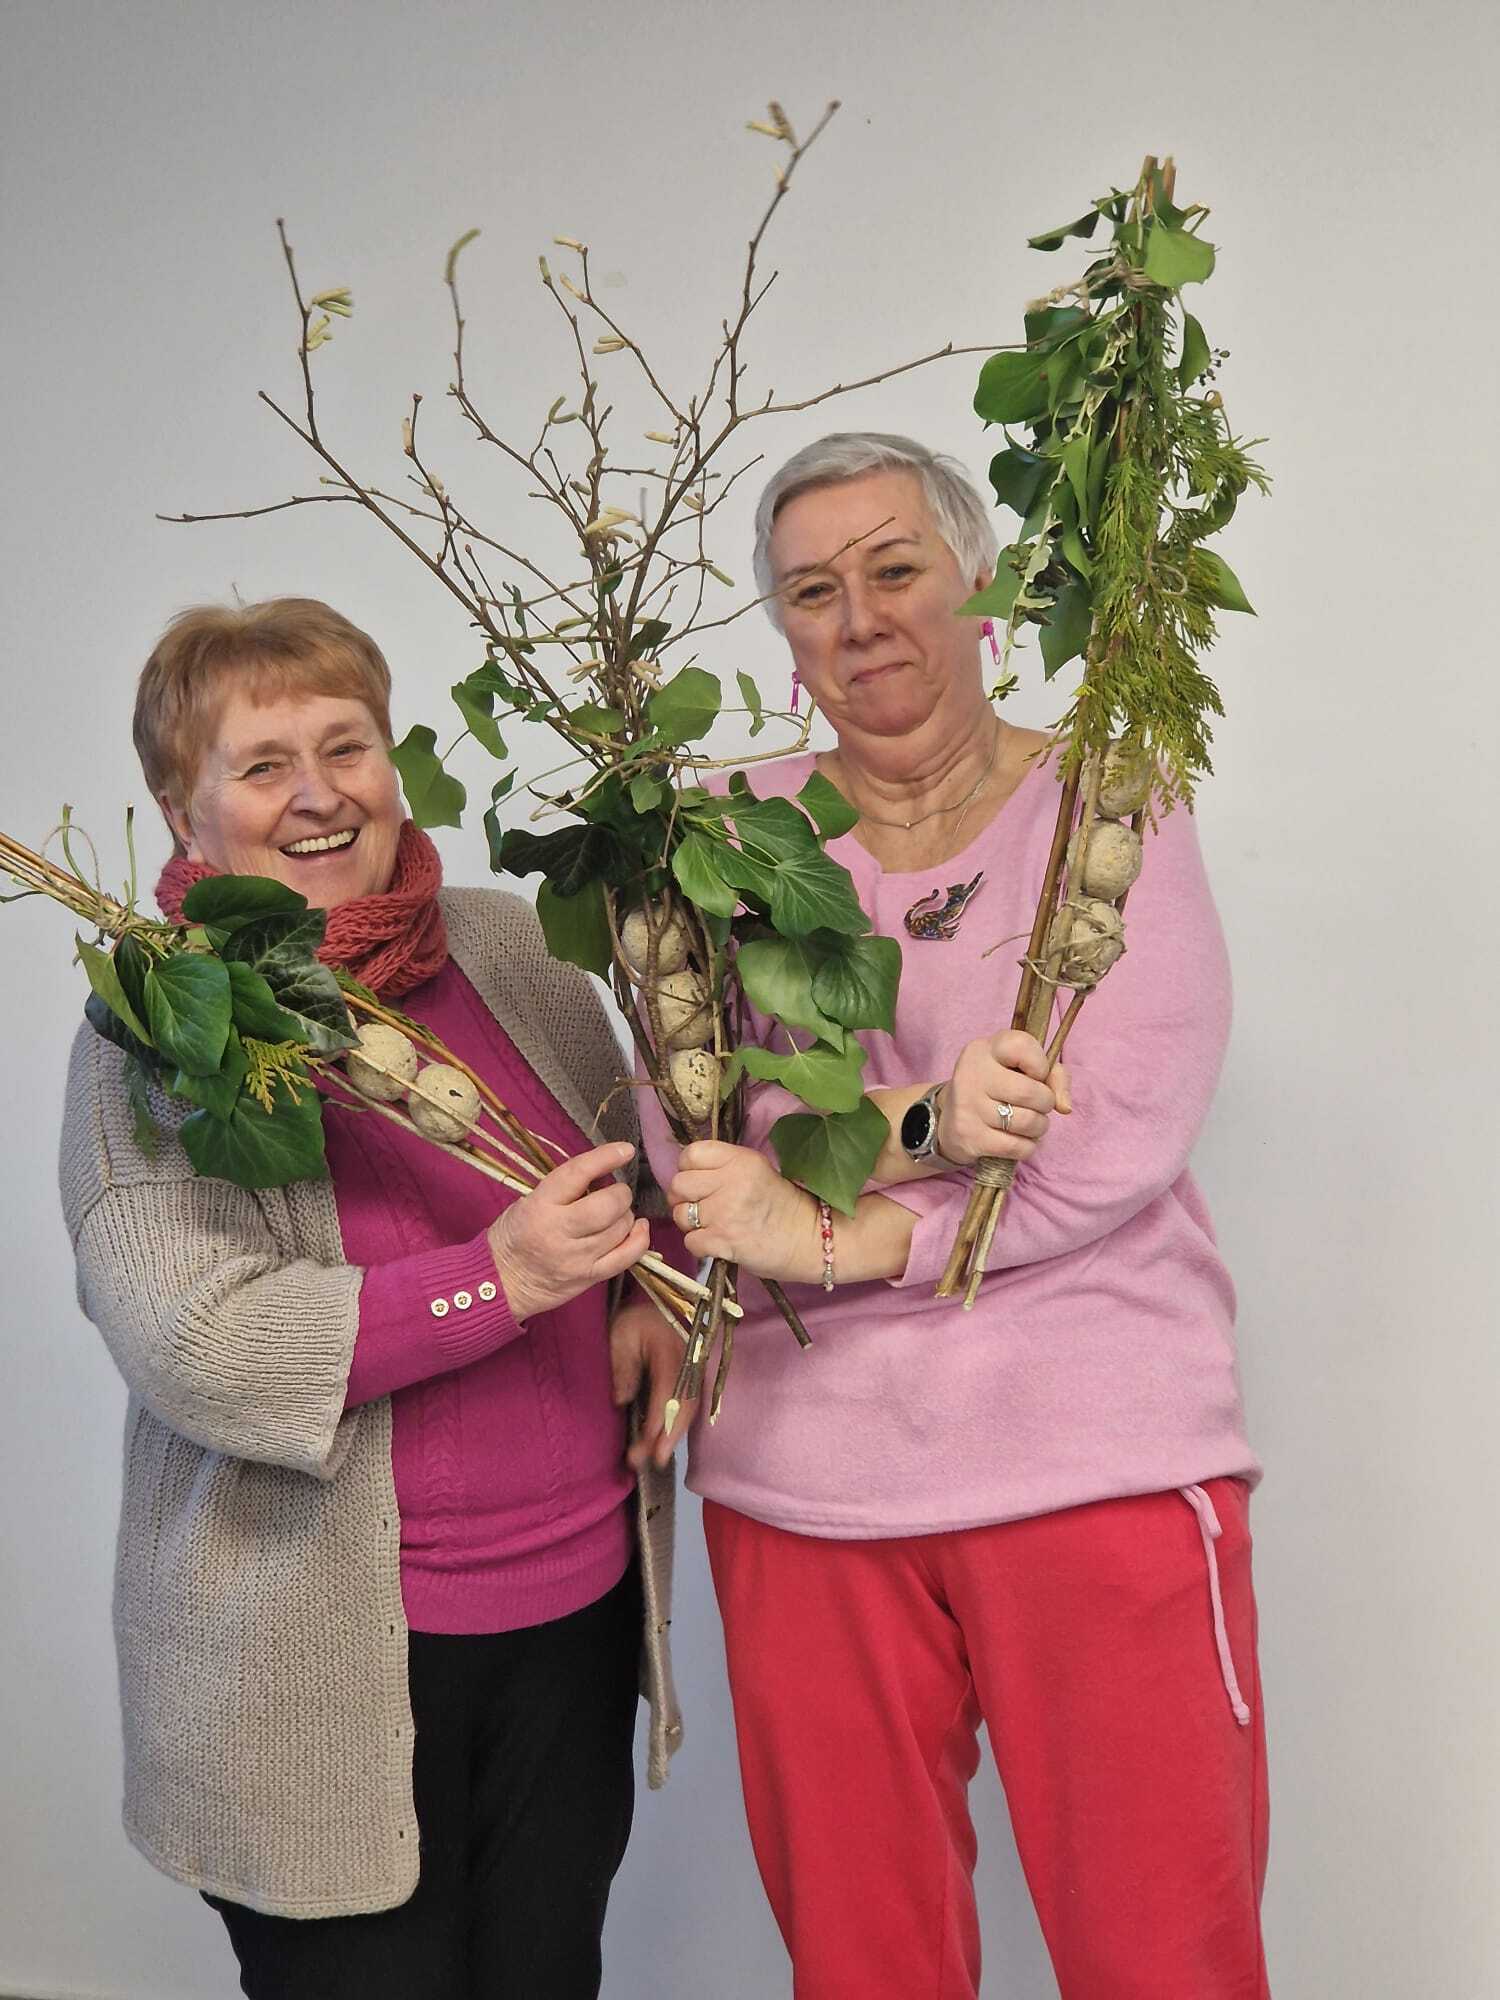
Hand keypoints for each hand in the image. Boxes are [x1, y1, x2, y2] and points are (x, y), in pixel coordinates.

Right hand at [487, 1141, 649, 1321]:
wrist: (500, 1282)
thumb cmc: (514, 1236)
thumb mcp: (528, 1202)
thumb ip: (562, 1189)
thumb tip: (603, 1175)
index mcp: (539, 1206)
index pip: (577, 1174)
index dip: (605, 1158)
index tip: (625, 1150)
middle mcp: (559, 1231)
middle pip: (607, 1205)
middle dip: (619, 1193)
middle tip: (614, 1193)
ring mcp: (577, 1257)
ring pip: (620, 1228)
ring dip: (625, 1215)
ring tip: (615, 1214)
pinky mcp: (590, 1277)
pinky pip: (627, 1256)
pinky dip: (639, 1239)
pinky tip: (638, 1228)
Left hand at [611, 1297, 695, 1470]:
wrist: (658, 1303)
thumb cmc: (634, 1319)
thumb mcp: (620, 1334)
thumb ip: (622, 1365)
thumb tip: (621, 1400)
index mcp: (671, 1350)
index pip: (668, 1391)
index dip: (658, 1420)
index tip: (646, 1444)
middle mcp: (689, 1364)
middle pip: (684, 1405)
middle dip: (669, 1436)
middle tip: (651, 1461)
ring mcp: (693, 1371)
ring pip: (689, 1408)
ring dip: (674, 1436)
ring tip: (655, 1460)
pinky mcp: (690, 1378)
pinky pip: (688, 1405)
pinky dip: (677, 1426)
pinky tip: (663, 1443)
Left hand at [669, 1140, 820, 1284]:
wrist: (811, 1240)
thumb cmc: (784, 1206)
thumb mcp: (758, 1171)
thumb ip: (724, 1167)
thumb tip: (687, 1174)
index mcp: (740, 1160)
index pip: (691, 1154)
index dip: (688, 1169)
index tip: (699, 1181)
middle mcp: (730, 1181)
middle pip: (679, 1184)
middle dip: (684, 1198)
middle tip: (701, 1207)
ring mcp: (725, 1212)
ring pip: (680, 1214)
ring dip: (690, 1223)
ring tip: (711, 1226)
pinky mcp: (723, 1241)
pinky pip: (690, 1241)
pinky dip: (700, 1245)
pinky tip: (717, 1243)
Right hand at [936, 1032, 1071, 1168]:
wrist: (948, 1119)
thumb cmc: (995, 1088)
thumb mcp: (1019, 1068)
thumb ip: (1053, 1075)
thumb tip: (1064, 1106)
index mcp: (984, 1050)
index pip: (1022, 1046)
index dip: (1040, 1064)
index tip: (1036, 1075)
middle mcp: (972, 1073)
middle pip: (1030, 1092)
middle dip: (1045, 1103)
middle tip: (1037, 1106)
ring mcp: (968, 1106)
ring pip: (1027, 1122)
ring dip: (1039, 1127)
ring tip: (1029, 1123)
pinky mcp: (969, 1136)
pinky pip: (1017, 1147)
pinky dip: (1027, 1147)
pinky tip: (1018, 1140)